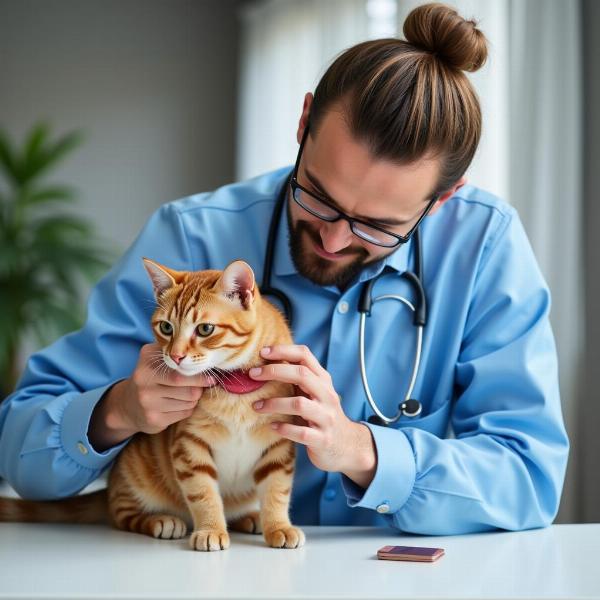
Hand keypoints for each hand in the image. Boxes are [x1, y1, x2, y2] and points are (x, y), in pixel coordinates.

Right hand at [88, 343, 215, 449]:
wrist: (127, 405)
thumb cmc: (151, 378)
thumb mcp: (156, 360)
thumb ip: (176, 354)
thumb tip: (208, 353)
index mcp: (147, 360)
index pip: (181, 365)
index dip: (199, 370)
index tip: (211, 372)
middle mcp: (143, 380)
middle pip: (186, 384)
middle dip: (201, 385)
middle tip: (208, 382)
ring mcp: (147, 401)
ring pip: (189, 400)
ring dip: (195, 397)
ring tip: (189, 393)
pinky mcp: (153, 419)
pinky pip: (184, 412)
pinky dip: (188, 408)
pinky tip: (180, 404)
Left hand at [249, 345, 376, 484]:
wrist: (347, 445)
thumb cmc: (322, 414)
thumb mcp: (316, 392)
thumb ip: (299, 377)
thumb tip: (268, 360)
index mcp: (323, 380)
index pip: (305, 356)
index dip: (284, 350)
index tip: (262, 352)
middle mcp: (327, 396)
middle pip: (302, 375)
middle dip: (274, 371)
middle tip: (252, 374)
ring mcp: (326, 418)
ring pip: (299, 404)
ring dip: (274, 403)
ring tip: (256, 406)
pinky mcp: (323, 439)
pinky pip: (301, 432)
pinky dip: (285, 428)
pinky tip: (272, 426)